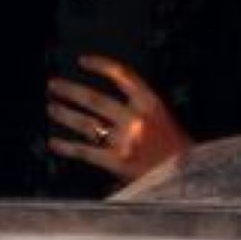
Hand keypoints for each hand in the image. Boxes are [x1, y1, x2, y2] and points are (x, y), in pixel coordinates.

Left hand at [43, 56, 190, 183]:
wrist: (188, 177)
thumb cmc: (177, 150)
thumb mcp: (163, 119)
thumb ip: (139, 109)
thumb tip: (104, 104)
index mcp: (151, 103)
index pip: (122, 75)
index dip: (100, 65)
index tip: (83, 61)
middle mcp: (136, 119)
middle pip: (95, 99)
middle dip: (71, 91)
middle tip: (54, 85)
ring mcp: (125, 140)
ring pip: (87, 123)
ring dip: (66, 114)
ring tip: (52, 107)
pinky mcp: (117, 161)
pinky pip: (86, 151)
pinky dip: (67, 146)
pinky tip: (55, 142)